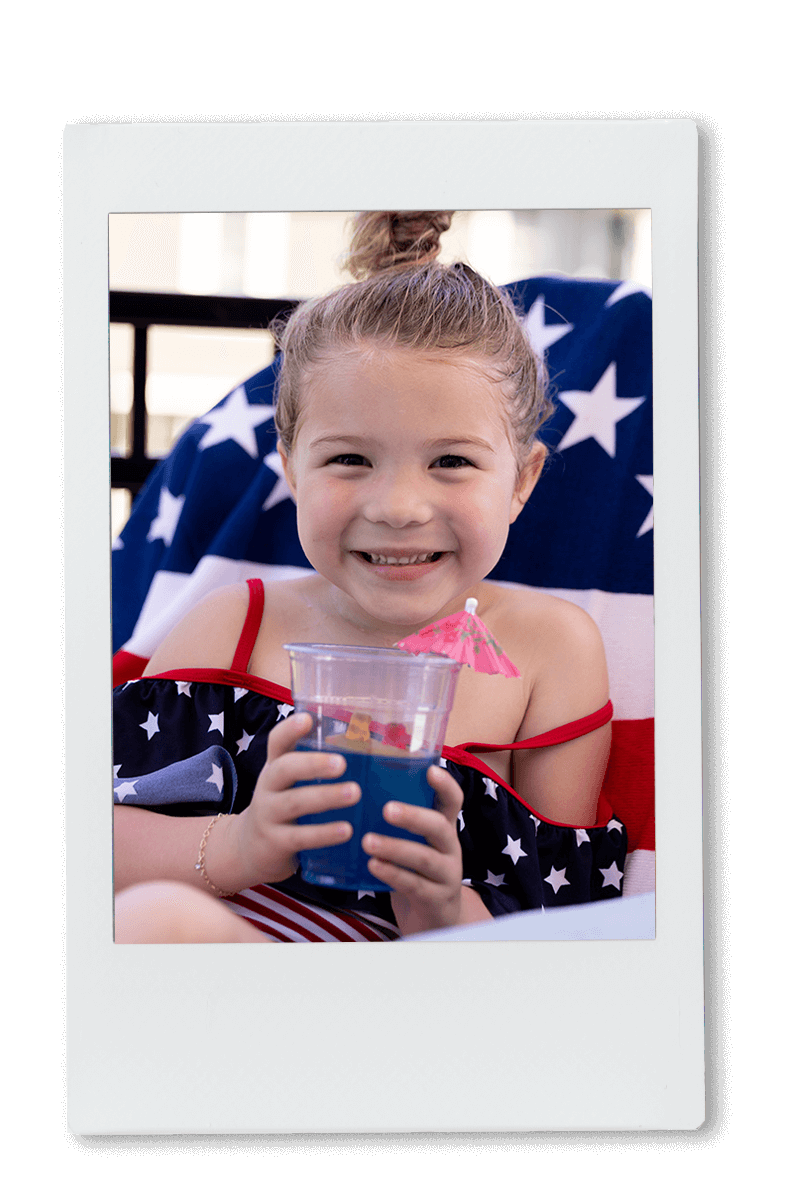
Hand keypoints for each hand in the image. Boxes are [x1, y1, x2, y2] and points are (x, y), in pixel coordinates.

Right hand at [231, 712, 359, 884]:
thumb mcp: (290, 784)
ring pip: (294, 802)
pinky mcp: (275, 842)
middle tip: (342, 763)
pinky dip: (324, 833)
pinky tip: (347, 831)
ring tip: (355, 793)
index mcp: (275, 767)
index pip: (277, 742)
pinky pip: (300, 837)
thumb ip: (316, 768)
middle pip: (284, 769)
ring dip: (326, 797)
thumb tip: (367, 747)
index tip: (308, 718)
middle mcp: (267, 786)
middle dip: (313, 764)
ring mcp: (268, 814)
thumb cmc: (283, 806)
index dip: (289, 730)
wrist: (249, 849)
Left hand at [361, 764, 464, 934]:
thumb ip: (396, 821)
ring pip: (424, 858)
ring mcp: (446, 875)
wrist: (434, 918)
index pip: (452, 801)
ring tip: (368, 841)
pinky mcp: (436, 900)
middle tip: (387, 809)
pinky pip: (414, 885)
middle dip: (414, 816)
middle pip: (439, 827)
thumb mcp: (414, 842)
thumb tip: (355, 789)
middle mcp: (450, 848)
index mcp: (444, 828)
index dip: (445, 785)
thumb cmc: (415, 870)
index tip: (430, 770)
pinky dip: (392, 874)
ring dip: (395, 848)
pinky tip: (373, 866)